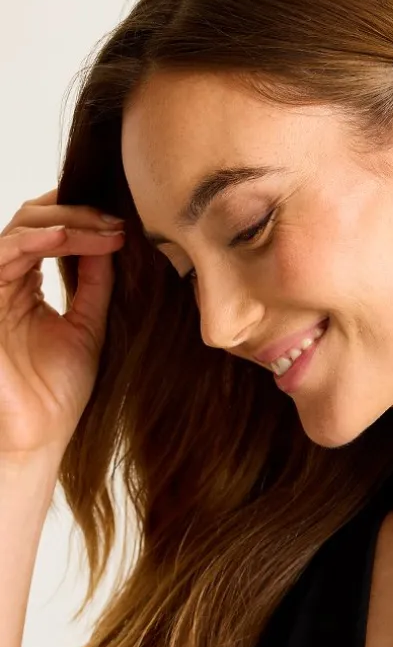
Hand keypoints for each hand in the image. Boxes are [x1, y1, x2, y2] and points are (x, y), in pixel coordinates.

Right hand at [0, 187, 125, 460]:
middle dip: (78, 214)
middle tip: (118, 222)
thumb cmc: (60, 389)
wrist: (42, 432)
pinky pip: (2, 255)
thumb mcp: (89, 324)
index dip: (83, 219)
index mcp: (25, 285)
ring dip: (64, 222)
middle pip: (32, 220)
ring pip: (18, 229)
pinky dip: (35, 240)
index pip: (47, 232)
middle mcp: (4, 282)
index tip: (125, 225)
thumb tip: (114, 237)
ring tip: (104, 228)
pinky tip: (68, 237)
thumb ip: (96, 282)